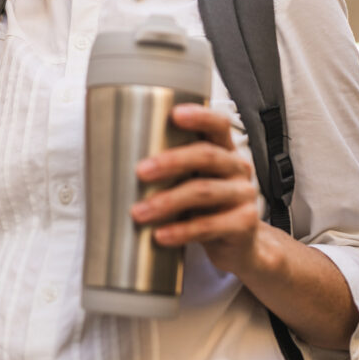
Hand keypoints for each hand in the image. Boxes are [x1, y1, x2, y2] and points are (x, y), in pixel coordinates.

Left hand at [130, 103, 262, 274]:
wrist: (239, 245)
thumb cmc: (205, 206)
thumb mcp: (192, 181)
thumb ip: (170, 168)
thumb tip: (114, 158)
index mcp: (224, 150)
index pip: (218, 124)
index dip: (199, 116)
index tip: (174, 114)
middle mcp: (237, 167)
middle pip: (206, 155)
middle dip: (170, 161)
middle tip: (140, 172)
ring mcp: (243, 195)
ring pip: (203, 191)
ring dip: (167, 201)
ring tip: (138, 213)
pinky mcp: (244, 223)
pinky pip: (209, 226)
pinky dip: (181, 231)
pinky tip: (161, 235)